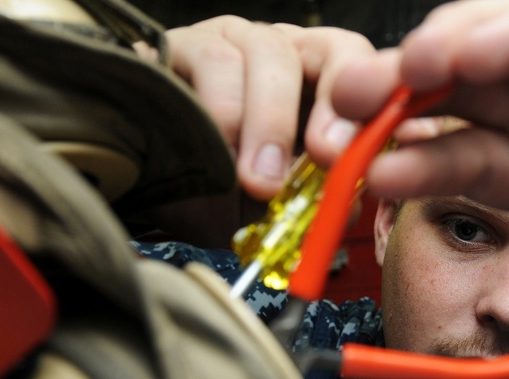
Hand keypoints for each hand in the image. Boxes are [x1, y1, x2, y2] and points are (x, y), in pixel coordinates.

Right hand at [167, 16, 374, 200]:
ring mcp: (234, 40)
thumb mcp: (272, 203)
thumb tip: (346, 208)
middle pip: (330, 50)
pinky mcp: (182, 41)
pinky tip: (214, 154)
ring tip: (257, 179)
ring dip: (267, 123)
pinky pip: (209, 60)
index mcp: (320, 85)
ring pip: (267, 54)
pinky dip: (217, 114)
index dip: (371, 107)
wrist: (138, 174)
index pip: (366, 75)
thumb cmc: (214, 186)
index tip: (355, 152)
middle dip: (329, 109)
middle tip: (322, 159)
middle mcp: (284, 52)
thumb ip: (310, 201)